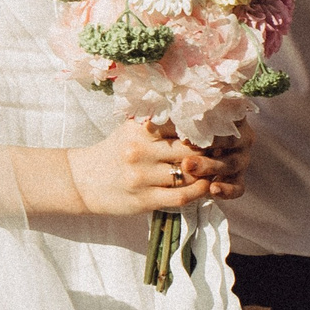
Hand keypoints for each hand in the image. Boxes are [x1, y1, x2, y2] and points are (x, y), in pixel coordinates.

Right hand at [59, 120, 252, 216]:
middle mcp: (139, 150)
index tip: (219, 129)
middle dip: (211, 151)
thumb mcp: (129, 130)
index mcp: (138, 129)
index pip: (180, 124)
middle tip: (227, 150)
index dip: (204, 128)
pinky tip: (205, 188)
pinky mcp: (144, 199)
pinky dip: (198, 192)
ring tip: (220, 169)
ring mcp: (141, 176)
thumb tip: (192, 109)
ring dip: (208, 173)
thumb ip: (156, 121)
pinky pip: (180, 196)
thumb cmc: (112, 153)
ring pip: (188, 173)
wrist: (81, 182)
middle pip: (189, 149)